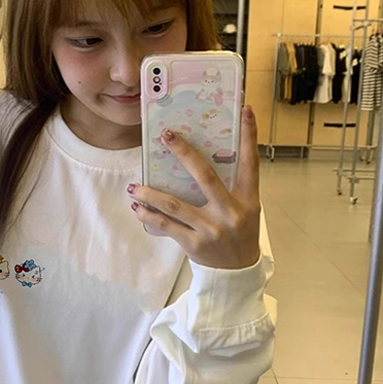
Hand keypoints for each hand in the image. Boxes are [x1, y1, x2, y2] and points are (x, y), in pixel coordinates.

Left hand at [128, 106, 260, 269]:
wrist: (235, 273)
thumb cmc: (238, 234)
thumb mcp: (244, 210)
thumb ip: (228, 188)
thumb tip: (194, 160)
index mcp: (247, 200)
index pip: (250, 162)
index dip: (249, 135)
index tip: (245, 109)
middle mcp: (230, 212)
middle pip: (206, 176)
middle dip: (184, 153)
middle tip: (167, 136)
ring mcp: (211, 229)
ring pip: (174, 205)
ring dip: (149, 194)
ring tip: (132, 186)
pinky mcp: (194, 243)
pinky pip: (166, 225)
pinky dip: (148, 215)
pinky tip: (136, 207)